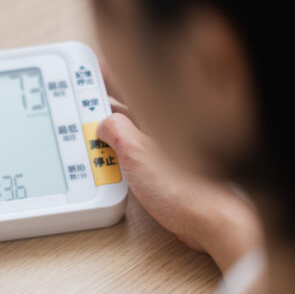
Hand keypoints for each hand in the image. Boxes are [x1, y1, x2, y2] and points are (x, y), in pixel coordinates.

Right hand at [98, 92, 260, 273]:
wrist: (211, 222)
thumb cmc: (187, 189)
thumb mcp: (137, 153)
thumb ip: (116, 131)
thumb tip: (104, 124)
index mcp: (166, 115)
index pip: (133, 85)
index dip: (109, 76)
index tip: (89, 71)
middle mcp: (170, 127)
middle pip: (132, 106)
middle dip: (106, 101)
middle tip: (83, 98)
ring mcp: (170, 148)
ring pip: (135, 129)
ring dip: (112, 128)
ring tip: (92, 128)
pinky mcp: (170, 168)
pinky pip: (139, 150)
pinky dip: (123, 150)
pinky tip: (112, 157)